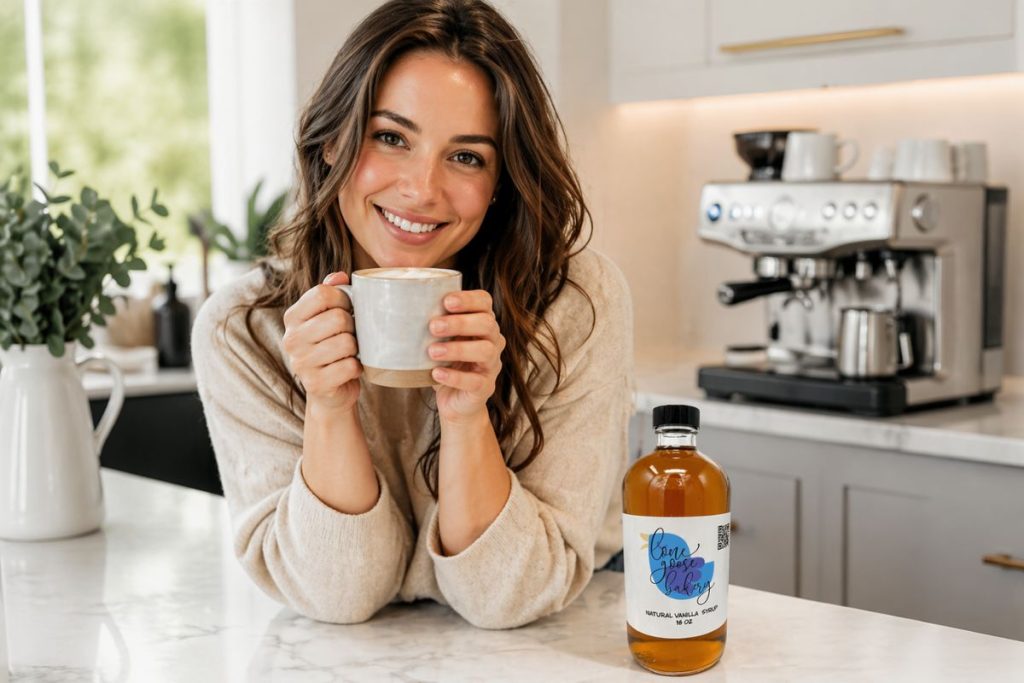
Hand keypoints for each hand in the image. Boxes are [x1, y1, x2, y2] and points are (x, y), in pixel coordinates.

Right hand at [281, 272, 360, 413]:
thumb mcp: (328, 318)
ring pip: (346, 343)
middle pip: (338, 318)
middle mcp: (291, 339)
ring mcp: (300, 363)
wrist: (330, 392)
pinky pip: (349, 366)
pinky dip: (356, 368)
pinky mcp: (315, 384)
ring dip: (356, 349)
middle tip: (351, 336)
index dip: (344, 299)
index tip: (348, 309)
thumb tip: (339, 276)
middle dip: (353, 327)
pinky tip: (349, 369)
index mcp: (293, 317)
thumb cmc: (332, 348)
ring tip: (349, 353)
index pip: (322, 293)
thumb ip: (331, 293)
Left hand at [429, 290, 505, 423]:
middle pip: (486, 324)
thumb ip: (432, 324)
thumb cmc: (445, 362)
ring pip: (485, 351)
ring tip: (432, 351)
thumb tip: (397, 307)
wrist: (454, 400)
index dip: (469, 299)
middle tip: (433, 327)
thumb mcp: (440, 340)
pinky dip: (454, 377)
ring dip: (458, 349)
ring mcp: (491, 365)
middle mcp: (493, 341)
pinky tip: (436, 373)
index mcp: (482, 323)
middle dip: (460, 323)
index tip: (446, 301)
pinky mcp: (485, 387)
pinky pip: (475, 381)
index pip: (484, 302)